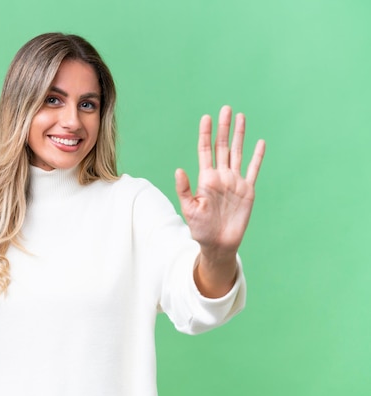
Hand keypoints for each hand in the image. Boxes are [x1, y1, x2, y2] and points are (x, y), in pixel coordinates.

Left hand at [175, 105, 264, 258]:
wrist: (219, 243)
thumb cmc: (200, 229)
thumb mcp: (189, 209)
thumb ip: (185, 189)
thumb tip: (178, 170)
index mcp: (206, 179)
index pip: (205, 150)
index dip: (206, 134)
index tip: (206, 117)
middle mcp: (221, 176)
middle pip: (223, 146)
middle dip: (224, 128)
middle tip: (225, 109)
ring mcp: (235, 182)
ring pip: (238, 153)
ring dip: (239, 136)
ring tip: (241, 117)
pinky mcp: (247, 191)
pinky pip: (253, 170)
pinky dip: (257, 157)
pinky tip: (260, 143)